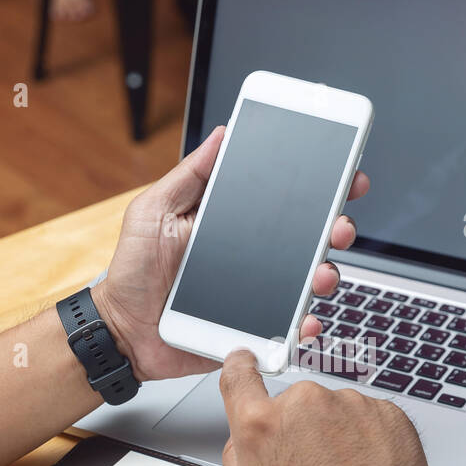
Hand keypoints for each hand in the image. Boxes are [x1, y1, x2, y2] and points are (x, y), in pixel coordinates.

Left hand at [93, 127, 370, 382]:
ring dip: (324, 275)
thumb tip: (222, 134)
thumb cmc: (133, 271)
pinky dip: (301, 326)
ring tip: (319, 274)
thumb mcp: (154, 210)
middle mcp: (255, 258)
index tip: (345, 172)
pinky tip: (302, 319)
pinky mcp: (253, 330)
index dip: (319, 186)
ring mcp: (258, 294)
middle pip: (309, 240)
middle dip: (335, 227)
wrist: (120, 330)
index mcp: (235, 224)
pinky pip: (287, 329)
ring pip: (307, 283)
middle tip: (338, 224)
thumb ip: (190, 175)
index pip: (286, 201)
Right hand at [218, 350, 455, 465]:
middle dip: (298, 432)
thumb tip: (243, 442)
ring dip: (336, 438)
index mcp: (262, 425)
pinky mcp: (386, 411)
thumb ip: (235, 462)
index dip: (240, 368)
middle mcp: (305, 404)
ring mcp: (350, 404)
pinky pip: (369, 419)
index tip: (244, 363)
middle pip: (293, 405)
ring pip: (334, 413)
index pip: (239, 375)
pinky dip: (368, 441)